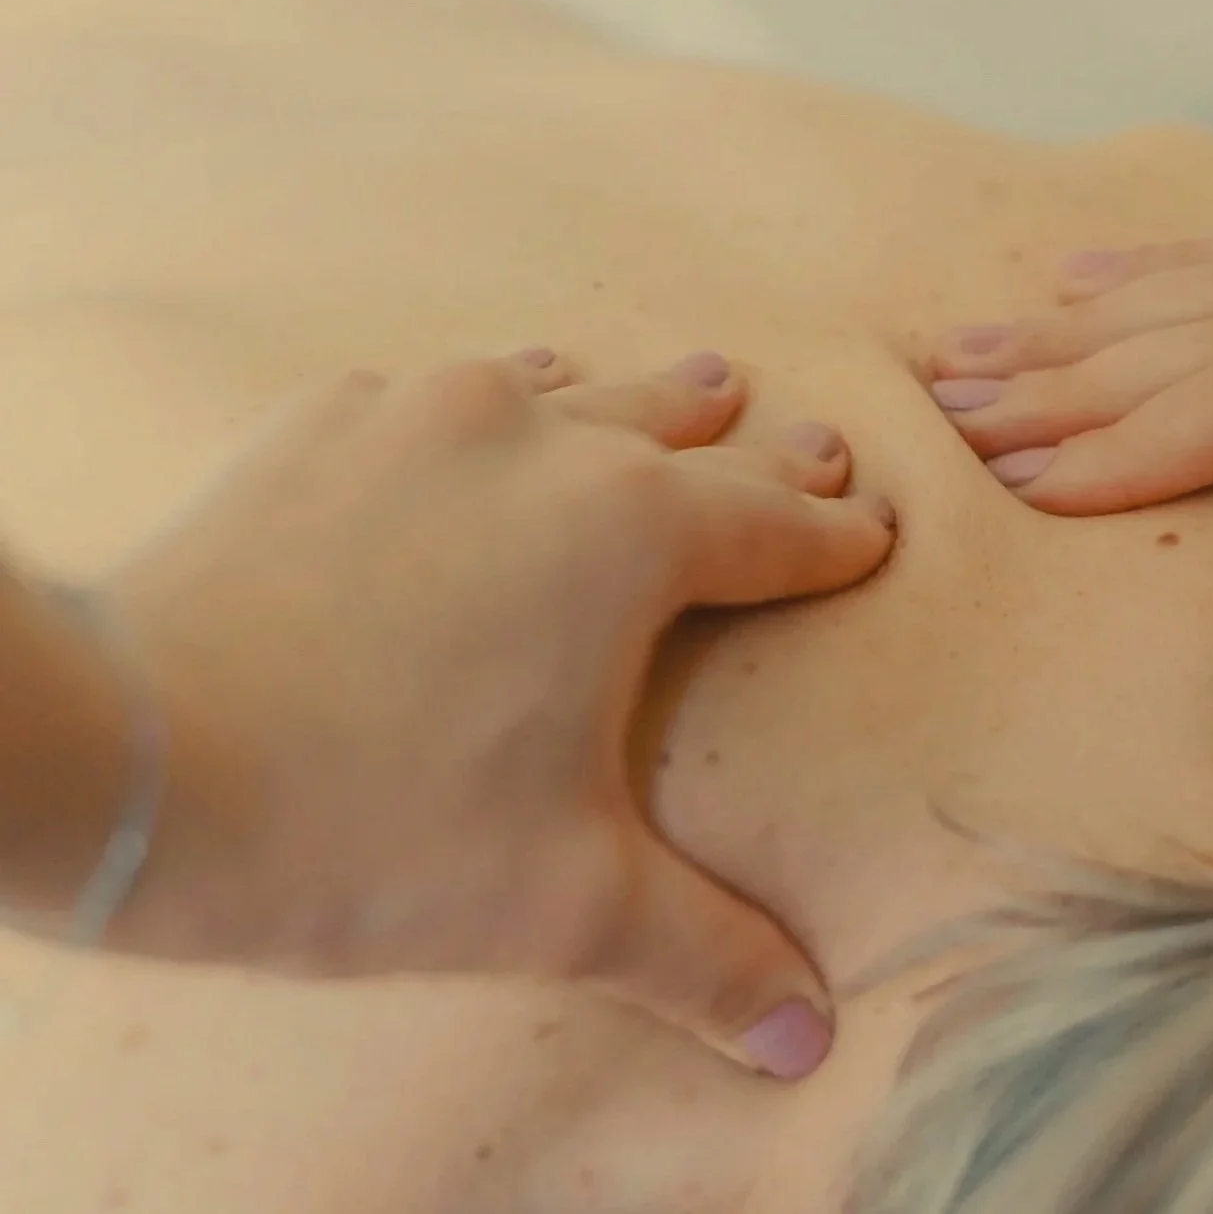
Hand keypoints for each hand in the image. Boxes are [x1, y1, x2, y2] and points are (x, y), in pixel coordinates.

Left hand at [94, 347, 893, 1076]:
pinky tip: (488, 409)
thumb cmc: (367, 826)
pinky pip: (440, 393)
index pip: (774, 526)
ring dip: (635, 403)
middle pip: (685, 432)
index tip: (873, 529)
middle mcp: (542, 440)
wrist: (126, 761)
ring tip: (690, 386)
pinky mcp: (322, 427)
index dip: (834, 536)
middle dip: (757, 450)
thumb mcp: (565, 906)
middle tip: (811, 442)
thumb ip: (705, 958)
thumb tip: (804, 1038)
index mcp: (632, 533)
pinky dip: (494, 403)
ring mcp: (423, 417)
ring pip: (567, 388)